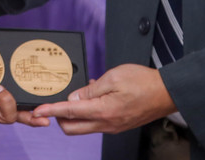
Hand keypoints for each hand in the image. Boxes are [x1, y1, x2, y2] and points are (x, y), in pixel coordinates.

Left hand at [32, 64, 175, 135]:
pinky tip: (93, 96)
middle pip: (72, 128)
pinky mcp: (117, 126)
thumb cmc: (143, 81)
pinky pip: (96, 123)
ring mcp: (112, 127)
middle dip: (58, 117)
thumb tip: (73, 99)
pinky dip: (88, 113)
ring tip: (79, 95)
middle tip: (56, 101)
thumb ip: (90, 90)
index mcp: (104, 111)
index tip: (37, 111)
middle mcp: (106, 124)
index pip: (70, 112)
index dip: (51, 110)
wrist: (167, 93)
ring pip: (83, 127)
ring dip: (74, 115)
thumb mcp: (114, 77)